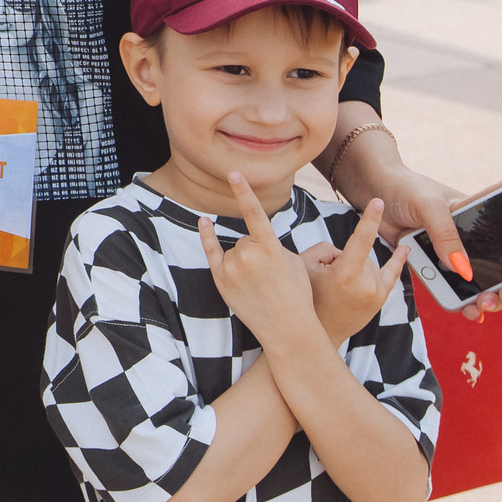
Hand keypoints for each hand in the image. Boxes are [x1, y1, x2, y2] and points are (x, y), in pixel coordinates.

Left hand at [198, 175, 317, 346]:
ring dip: (244, 260)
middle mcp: (247, 256)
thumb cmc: (297, 294)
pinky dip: (207, 237)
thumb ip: (272, 244)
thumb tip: (253, 235)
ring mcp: (231, 268)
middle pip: (247, 238)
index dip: (244, 191)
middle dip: (257, 251)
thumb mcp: (293, 262)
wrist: (287, 329)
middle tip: (271, 276)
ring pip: (235, 250)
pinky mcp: (220, 280)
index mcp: (270, 249)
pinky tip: (204, 222)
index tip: (234, 173)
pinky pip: (212, 252)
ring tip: (259, 284)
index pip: (255, 213)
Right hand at [300, 198, 410, 342]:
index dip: (370, 219)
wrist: (320, 333)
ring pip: (370, 263)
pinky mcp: (381, 300)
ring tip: (338, 287)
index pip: (361, 240)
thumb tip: (344, 251)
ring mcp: (377, 294)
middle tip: (327, 278)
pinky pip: (391, 274)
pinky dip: (397, 260)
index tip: (378, 201)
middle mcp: (367, 284)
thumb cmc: (308, 299)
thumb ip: (325, 248)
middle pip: (361, 253)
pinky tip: (405, 248)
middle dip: (345, 257)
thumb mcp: (305, 267)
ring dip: (356, 265)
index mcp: (347, 275)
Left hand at [329, 137, 501, 320]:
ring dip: (489, 299)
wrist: (373, 191)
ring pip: (483, 285)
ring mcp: (455, 255)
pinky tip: (468, 312)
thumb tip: (462, 269)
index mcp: (483, 220)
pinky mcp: (434, 266)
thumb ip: (446, 235)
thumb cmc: (406, 189)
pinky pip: (454, 289)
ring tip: (482, 305)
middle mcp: (474, 241)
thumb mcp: (430, 205)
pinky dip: (463, 303)